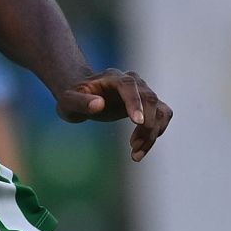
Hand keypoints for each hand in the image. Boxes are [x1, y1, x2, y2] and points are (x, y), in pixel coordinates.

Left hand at [54, 68, 173, 160]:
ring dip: (154, 132)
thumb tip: (99, 105)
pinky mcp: (147, 105)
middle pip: (149, 99)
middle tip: (134, 146)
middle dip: (146, 124)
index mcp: (113, 77)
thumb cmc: (72, 97)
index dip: (135, 102)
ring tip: (136, 153)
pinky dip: (157, 132)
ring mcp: (142, 92)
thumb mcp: (68, 101)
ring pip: (160, 110)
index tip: (138, 122)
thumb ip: (81, 102)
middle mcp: (133, 82)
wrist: (80, 96)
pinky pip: (162, 116)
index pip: (129, 86)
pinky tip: (140, 148)